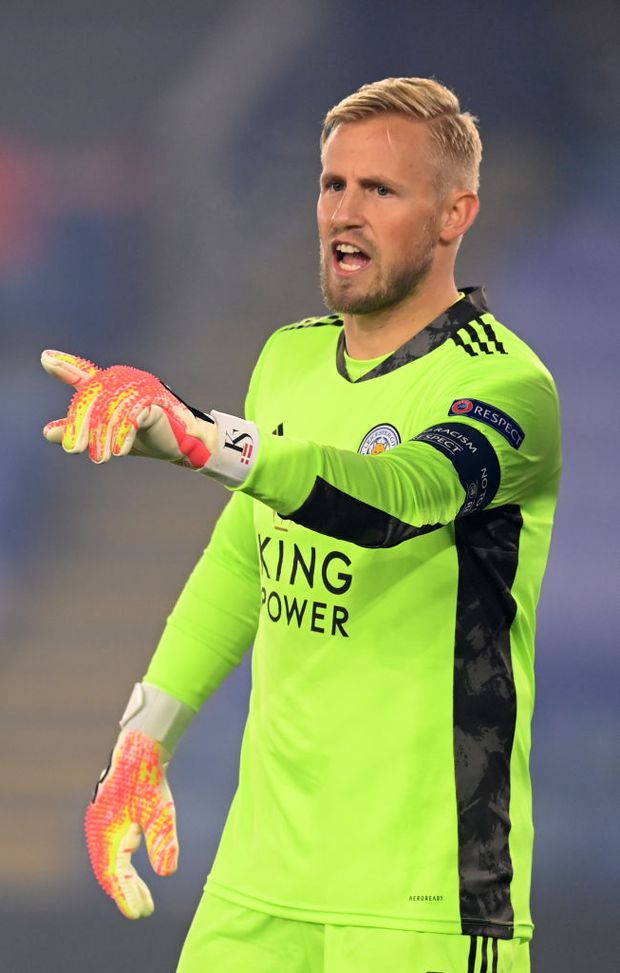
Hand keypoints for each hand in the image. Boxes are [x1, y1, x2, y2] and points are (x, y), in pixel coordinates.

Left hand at [40, 350, 215, 467]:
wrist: (179, 444)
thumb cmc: (143, 437)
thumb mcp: (105, 437)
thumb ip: (79, 432)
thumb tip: (47, 433)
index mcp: (109, 386)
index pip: (83, 375)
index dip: (65, 366)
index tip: (45, 358)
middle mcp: (122, 380)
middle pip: (91, 398)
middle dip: (80, 425)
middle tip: (73, 449)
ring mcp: (138, 387)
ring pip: (109, 410)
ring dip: (102, 436)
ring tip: (100, 458)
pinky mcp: (152, 401)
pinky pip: (131, 416)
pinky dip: (123, 435)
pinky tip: (118, 451)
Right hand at [85, 728, 178, 918]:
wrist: (139, 749)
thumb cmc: (149, 780)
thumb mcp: (161, 811)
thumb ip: (163, 841)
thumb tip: (168, 873)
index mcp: (106, 833)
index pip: (115, 875)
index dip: (127, 896)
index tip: (141, 913)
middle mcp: (97, 831)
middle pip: (110, 872)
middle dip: (126, 892)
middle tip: (144, 910)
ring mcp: (99, 824)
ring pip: (109, 862)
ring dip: (124, 880)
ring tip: (142, 897)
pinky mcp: (106, 818)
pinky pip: (110, 850)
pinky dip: (121, 865)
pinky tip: (133, 871)